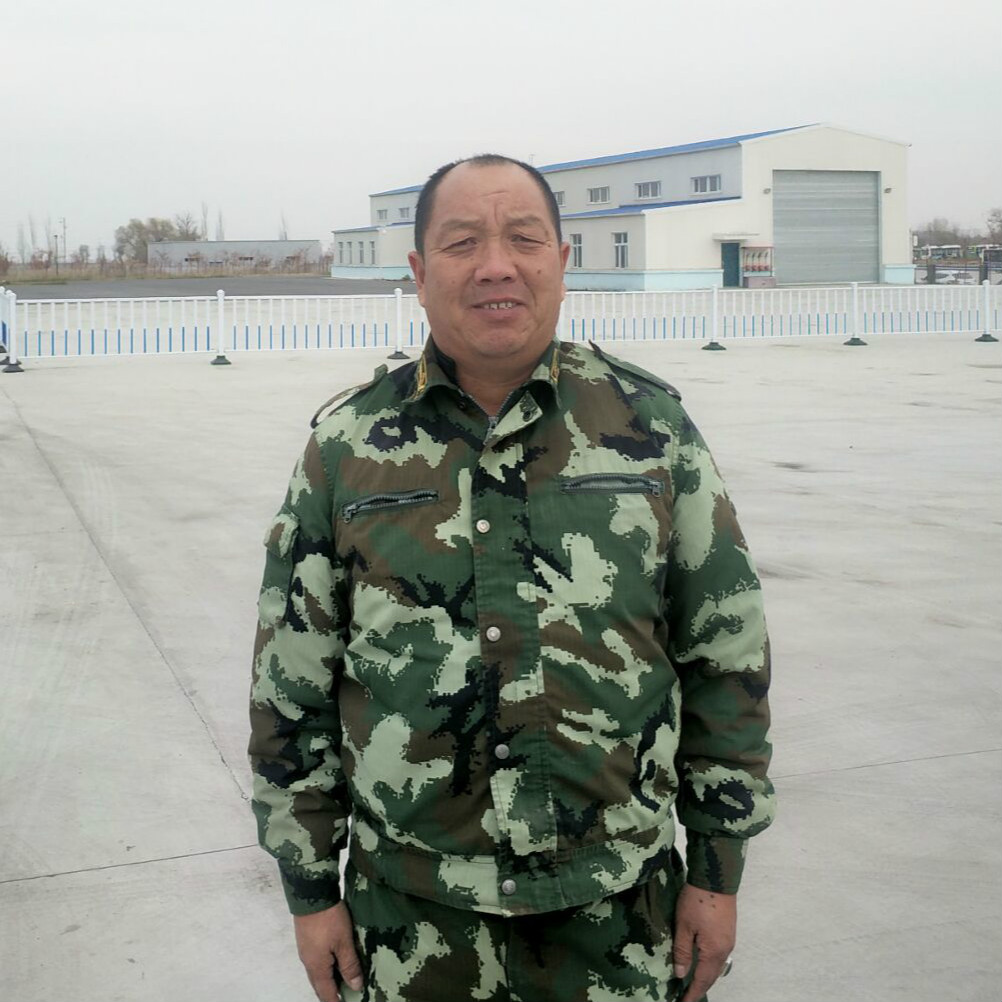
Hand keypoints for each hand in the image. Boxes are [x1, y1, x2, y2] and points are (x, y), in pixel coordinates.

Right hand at [294, 902, 363, 1001]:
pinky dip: (326, 968)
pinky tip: (336, 962)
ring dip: (329, 980)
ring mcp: (306, 950)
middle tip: (345, 996)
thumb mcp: (344, 942)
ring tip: (344, 982)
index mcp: (316, 967)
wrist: (311, 893)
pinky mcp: (307, 939)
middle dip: (331, 993)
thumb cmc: (329, 919)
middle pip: (319, 985)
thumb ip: (349, 965)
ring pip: (317, 973)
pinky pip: (317, 962)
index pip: (326, 993)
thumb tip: (355, 987)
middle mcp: (308, 962)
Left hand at [672, 883, 735, 1001]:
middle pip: (711, 976)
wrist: (716, 877)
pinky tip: (701, 963)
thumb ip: (682, 951)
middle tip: (686, 997)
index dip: (692, 994)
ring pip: (716, 966)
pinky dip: (709, 965)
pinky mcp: (728, 931)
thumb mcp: (684, 925)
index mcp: (714, 952)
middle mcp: (725, 950)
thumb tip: (680, 974)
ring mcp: (729, 940)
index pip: (702, 980)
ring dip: (705, 977)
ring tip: (691, 983)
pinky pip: (719, 956)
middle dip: (699, 988)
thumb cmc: (697, 901)